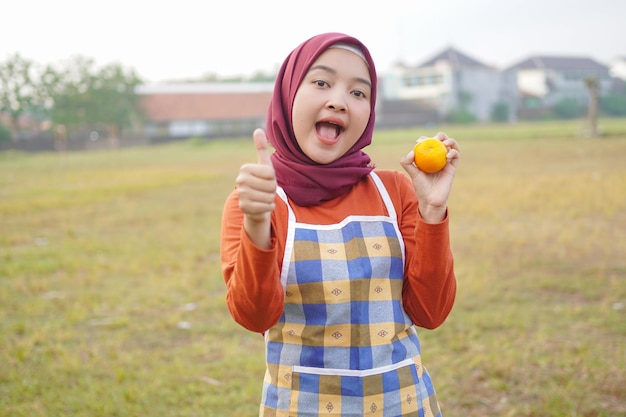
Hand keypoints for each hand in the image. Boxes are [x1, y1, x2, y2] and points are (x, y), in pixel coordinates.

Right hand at [235, 129, 276, 247]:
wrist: (256, 204)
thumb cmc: (262, 182)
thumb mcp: (264, 165)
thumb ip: (261, 148)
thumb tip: (258, 130)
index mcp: (245, 168)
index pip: (270, 174)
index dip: (273, 179)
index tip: (266, 180)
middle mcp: (240, 180)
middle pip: (270, 186)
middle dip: (272, 190)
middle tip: (265, 190)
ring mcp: (241, 194)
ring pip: (268, 197)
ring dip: (270, 199)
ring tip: (264, 197)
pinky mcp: (244, 207)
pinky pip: (265, 207)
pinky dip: (268, 207)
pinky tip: (263, 206)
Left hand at [400, 132, 459, 222]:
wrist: (431, 199)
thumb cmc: (421, 187)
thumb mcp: (412, 173)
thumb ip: (407, 163)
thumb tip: (411, 152)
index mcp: (428, 157)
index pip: (428, 143)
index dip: (425, 139)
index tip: (419, 141)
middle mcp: (438, 157)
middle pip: (442, 141)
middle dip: (440, 136)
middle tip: (436, 138)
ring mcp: (446, 162)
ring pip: (452, 146)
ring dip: (450, 141)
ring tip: (444, 143)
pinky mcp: (453, 167)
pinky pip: (456, 156)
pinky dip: (454, 152)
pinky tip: (448, 155)